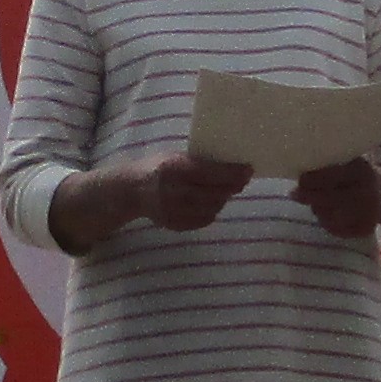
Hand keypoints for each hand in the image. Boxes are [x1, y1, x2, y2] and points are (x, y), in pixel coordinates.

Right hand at [133, 152, 253, 232]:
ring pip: (212, 208)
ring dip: (223, 199)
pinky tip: (211, 203)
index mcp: (174, 168)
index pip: (210, 172)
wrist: (132, 190)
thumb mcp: (175, 157)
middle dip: (232, 187)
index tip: (248, 170)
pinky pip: (203, 220)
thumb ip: (198, 162)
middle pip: (214, 193)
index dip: (232, 173)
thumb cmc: (158, 167)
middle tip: (242, 180)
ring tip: (226, 190)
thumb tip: (231, 166)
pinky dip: (212, 211)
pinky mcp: (174, 224)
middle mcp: (174, 191)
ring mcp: (173, 211)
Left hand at [292, 156, 380, 240]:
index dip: (311, 180)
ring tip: (316, 202)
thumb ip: (329, 168)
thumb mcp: (351, 164)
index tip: (300, 179)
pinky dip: (326, 222)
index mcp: (362, 171)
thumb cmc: (362, 176)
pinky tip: (327, 214)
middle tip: (296, 193)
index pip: (330, 176)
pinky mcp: (364, 229)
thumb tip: (299, 179)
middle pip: (327, 198)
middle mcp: (366, 192)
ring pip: (329, 215)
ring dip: (316, 209)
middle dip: (309, 196)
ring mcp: (367, 214)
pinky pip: (336, 229)